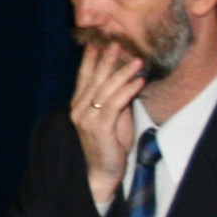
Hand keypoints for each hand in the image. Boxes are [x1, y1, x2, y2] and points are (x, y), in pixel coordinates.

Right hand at [71, 41, 143, 202]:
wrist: (102, 172)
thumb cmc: (108, 146)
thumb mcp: (112, 119)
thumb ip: (115, 101)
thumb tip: (126, 83)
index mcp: (78, 106)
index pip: (83, 78)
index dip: (90, 61)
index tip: (97, 44)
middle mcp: (78, 109)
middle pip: (94, 79)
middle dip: (105, 60)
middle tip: (115, 43)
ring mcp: (87, 118)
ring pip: (105, 89)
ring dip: (122, 72)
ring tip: (136, 60)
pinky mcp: (99, 127)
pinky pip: (115, 103)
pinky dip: (128, 90)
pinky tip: (138, 81)